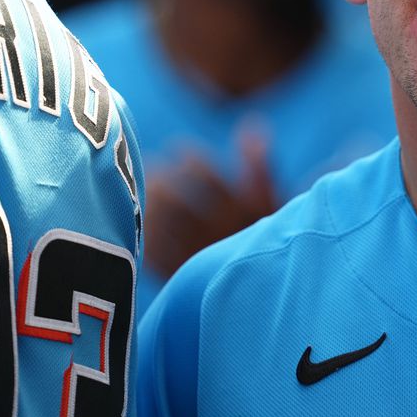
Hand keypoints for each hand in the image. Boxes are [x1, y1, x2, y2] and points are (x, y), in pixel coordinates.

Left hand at [143, 131, 276, 277]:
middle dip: (161, 177)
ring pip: (158, 224)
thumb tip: (251, 125)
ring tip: (144, 188)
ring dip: (148, 201)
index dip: (189, 157)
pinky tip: (140, 219)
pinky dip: (144, 232)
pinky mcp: (182, 279)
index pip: (206, 176)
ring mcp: (196, 257)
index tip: (179, 148)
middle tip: (151, 166)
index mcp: (242, 213)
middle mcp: (217, 234)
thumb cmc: (269, 236)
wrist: (270, 290)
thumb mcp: (276, 203)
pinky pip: (152, 252)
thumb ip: (261, 166)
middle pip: (175, 198)